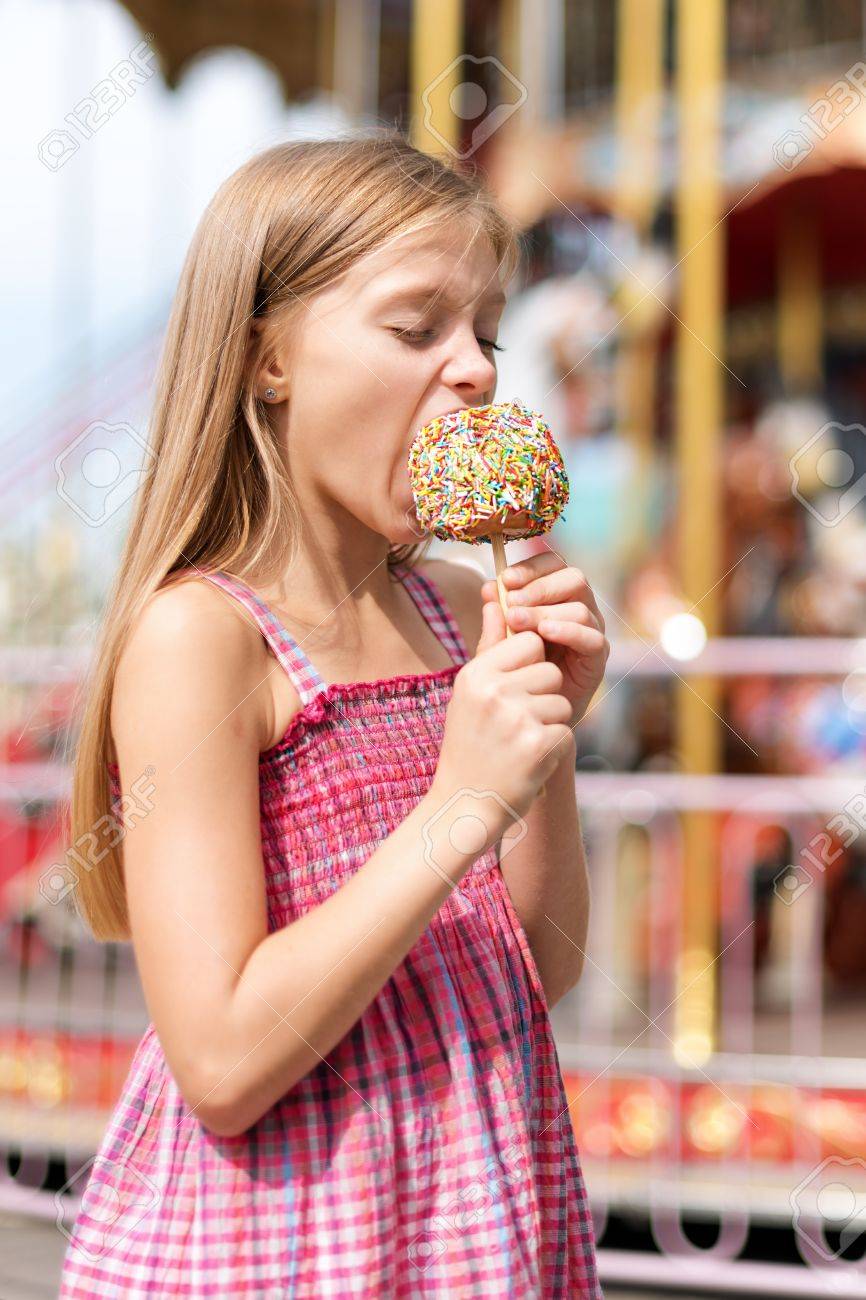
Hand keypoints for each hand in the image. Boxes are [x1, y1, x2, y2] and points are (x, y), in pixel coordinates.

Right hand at [430, 601, 573, 825]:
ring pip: (561, 701)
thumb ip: (489, 644)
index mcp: (476, 674)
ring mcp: (517, 718)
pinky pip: (565, 732)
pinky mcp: (538, 745)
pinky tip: (527, 762)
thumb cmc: (469, 743)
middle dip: (542, 695)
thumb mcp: (470, 692)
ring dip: (549, 723)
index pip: (528, 642)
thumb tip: (497, 594)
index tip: (514, 689)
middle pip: (549, 670)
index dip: (529, 665)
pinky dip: (552, 749)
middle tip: (515, 723)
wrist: (465, 805)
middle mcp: (494, 692)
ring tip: (518, 743)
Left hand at [481, 552, 609, 728]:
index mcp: (555, 598)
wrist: (530, 717)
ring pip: (580, 607)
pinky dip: (568, 631)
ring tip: (517, 622)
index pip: (554, 566)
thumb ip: (494, 620)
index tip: (506, 579)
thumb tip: (488, 587)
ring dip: (546, 611)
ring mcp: (591, 632)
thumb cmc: (514, 676)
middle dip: (540, 587)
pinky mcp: (596, 658)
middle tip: (512, 602)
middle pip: (574, 578)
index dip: (532, 567)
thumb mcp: (497, 647)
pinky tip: (544, 634)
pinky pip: (592, 637)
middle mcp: (578, 609)